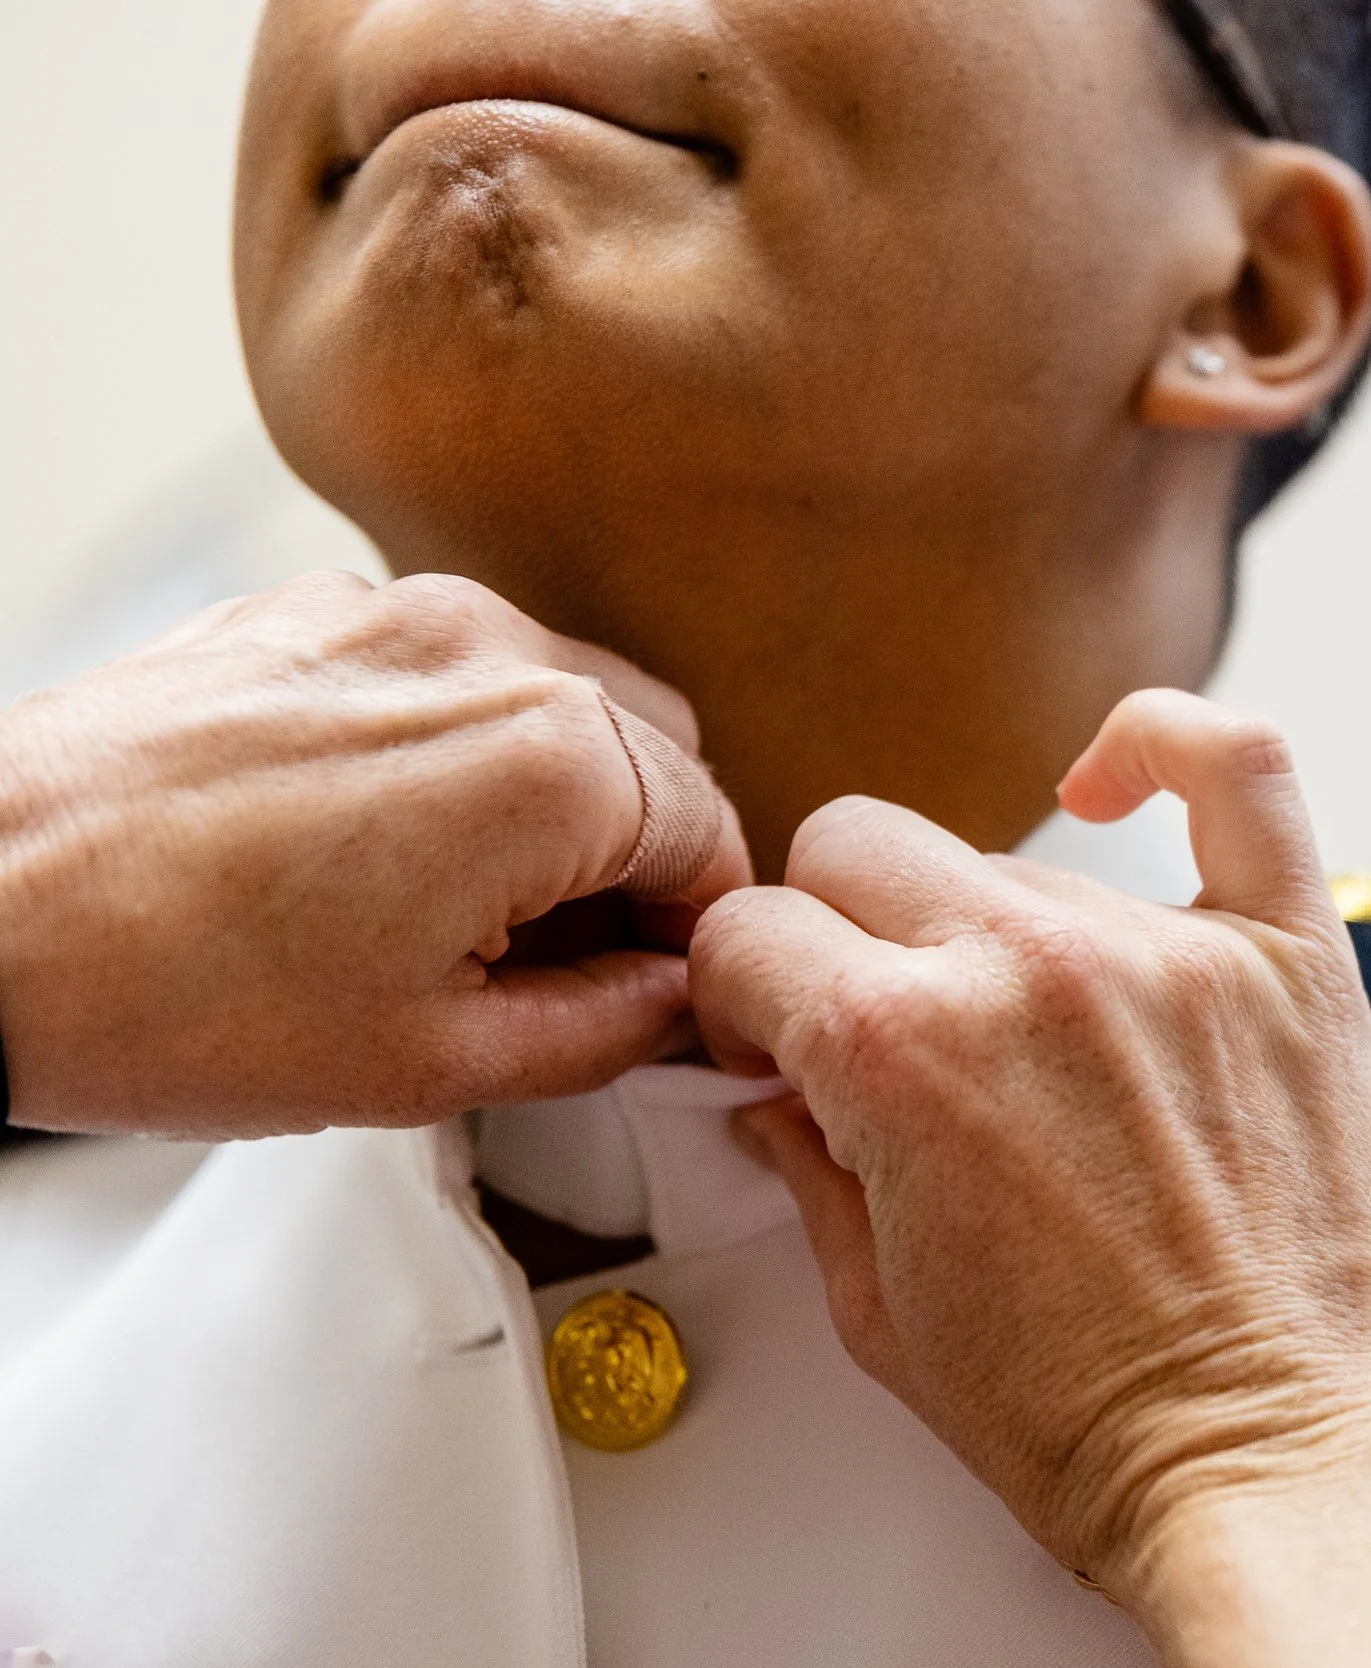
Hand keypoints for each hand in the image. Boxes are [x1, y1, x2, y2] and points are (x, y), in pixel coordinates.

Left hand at [0, 570, 748, 1138]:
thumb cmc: (171, 990)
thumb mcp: (434, 1065)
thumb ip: (606, 1029)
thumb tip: (668, 1001)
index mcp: (558, 760)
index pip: (715, 842)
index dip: (697, 939)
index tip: (658, 995)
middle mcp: (495, 652)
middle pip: (656, 752)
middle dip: (638, 856)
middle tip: (564, 964)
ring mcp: (395, 613)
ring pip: (557, 698)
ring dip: (552, 795)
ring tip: (453, 904)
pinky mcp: (309, 610)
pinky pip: (446, 670)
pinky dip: (454, 746)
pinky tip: (370, 840)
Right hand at [693, 690, 1370, 1667]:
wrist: (1273, 1459)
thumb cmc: (1095, 1416)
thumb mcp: (878, 1313)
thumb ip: (809, 1163)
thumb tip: (782, 1089)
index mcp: (896, 1051)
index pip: (750, 931)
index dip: (743, 997)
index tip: (773, 1036)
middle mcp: (1023, 971)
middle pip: (857, 849)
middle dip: (838, 937)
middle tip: (882, 1029)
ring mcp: (1162, 949)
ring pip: (1012, 853)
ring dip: (990, 931)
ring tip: (1035, 1047)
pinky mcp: (1284, 953)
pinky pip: (1239, 769)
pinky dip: (1171, 749)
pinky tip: (1118, 783)